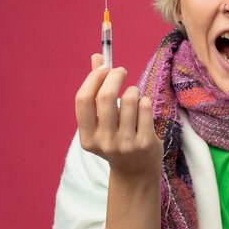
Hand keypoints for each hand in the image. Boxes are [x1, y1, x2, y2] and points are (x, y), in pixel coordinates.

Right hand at [75, 54, 162, 183]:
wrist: (136, 172)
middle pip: (106, 97)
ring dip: (133, 90)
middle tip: (121, 71)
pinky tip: (143, 107)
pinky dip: (145, 100)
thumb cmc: (116, 138)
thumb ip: (97, 90)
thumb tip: (97, 57)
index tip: (104, 67)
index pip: (83, 99)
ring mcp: (126, 144)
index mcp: (87, 137)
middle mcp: (104, 142)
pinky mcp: (145, 142)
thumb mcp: (102, 121)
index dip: (93, 78)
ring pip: (130, 99)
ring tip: (134, 94)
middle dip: (115, 76)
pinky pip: (145, 107)